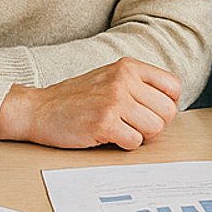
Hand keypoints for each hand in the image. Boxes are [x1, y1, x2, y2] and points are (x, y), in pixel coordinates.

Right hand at [0, 57, 182, 149]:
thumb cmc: (75, 98)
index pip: (173, 86)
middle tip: (135, 127)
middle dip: (155, 124)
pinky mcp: (104, 122)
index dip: (166, 105)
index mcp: (129, 66)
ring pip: (155, 128)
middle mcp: (125, 80)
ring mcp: (115, 100)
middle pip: (168, 111)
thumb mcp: (110, 77)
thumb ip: (138, 84)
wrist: (38, 109)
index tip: (152, 112)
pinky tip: (109, 137)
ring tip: (121, 131)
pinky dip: (125, 145)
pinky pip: (135, 141)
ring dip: (140, 136)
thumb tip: (169, 105)